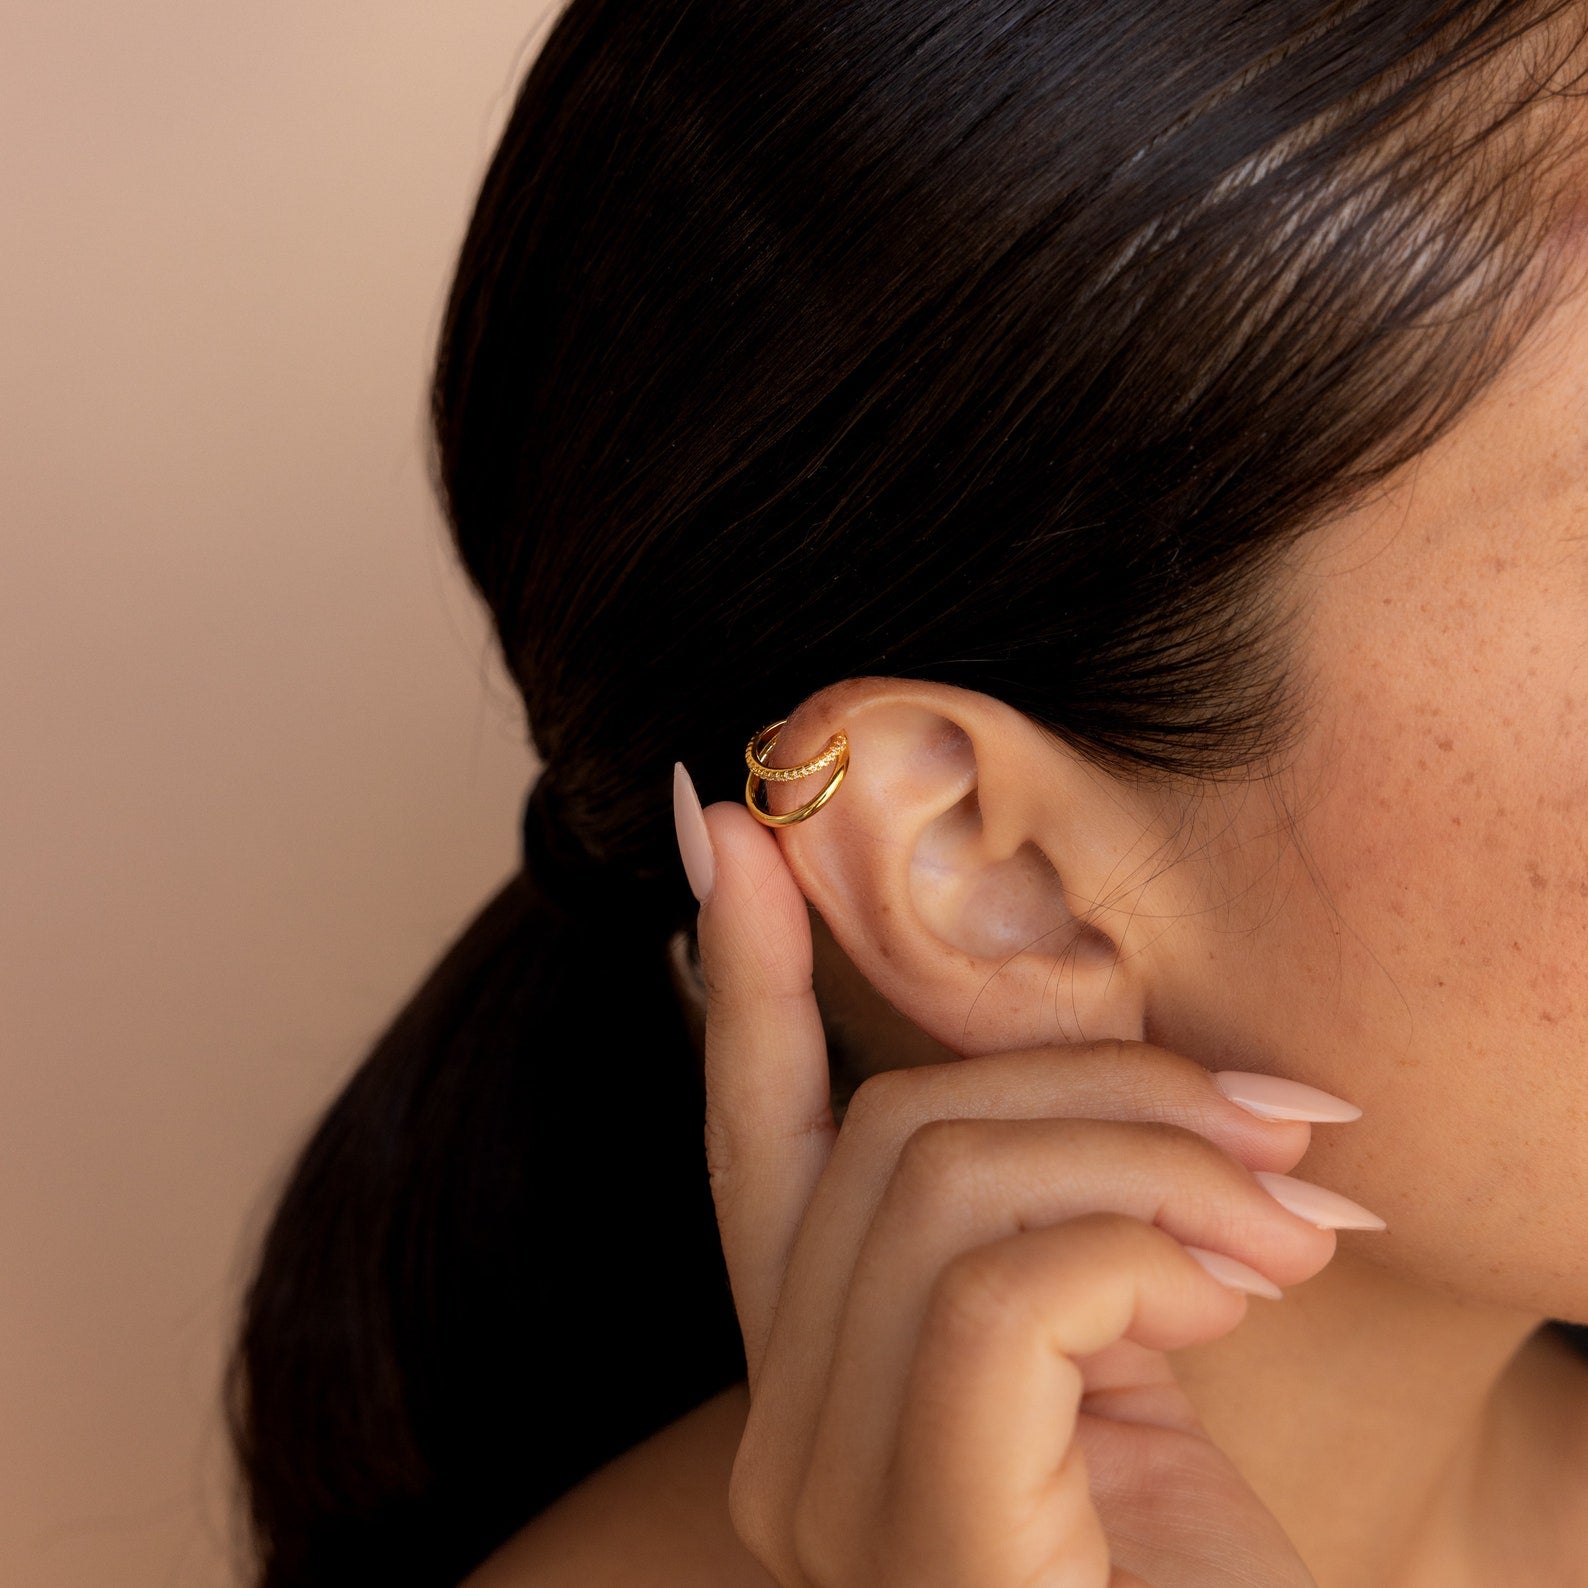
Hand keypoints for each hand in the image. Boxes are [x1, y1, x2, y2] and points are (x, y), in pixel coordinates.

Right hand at [693, 798, 1352, 1587]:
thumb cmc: (1191, 1559)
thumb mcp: (1108, 1350)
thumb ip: (1038, 1219)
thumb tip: (1052, 1068)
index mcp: (817, 1380)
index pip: (758, 1139)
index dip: (746, 976)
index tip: (735, 827)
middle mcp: (784, 1438)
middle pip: (892, 1129)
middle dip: (1100, 1080)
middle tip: (1284, 1118)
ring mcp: (830, 1492)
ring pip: (948, 1177)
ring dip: (1154, 1155)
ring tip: (1297, 1218)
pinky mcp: (921, 1526)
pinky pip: (1006, 1284)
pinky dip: (1150, 1247)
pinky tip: (1249, 1296)